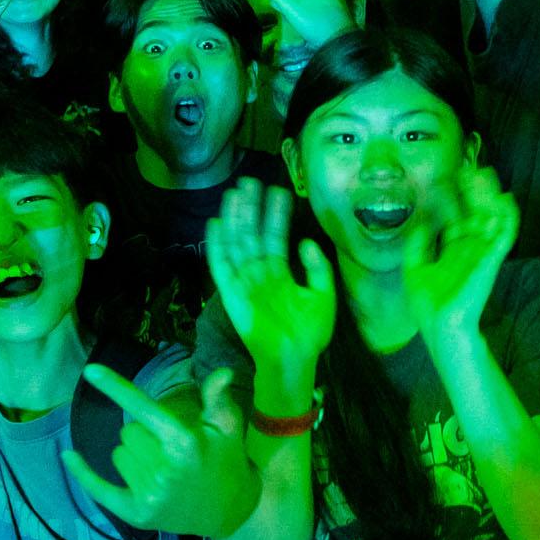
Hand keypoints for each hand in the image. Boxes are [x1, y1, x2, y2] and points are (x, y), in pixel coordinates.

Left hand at [62, 367, 214, 528]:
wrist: (230, 511)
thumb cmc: (226, 460)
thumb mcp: (228, 427)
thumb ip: (217, 398)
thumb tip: (222, 372)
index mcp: (184, 443)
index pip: (143, 408)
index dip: (116, 387)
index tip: (90, 370)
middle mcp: (164, 470)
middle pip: (128, 432)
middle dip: (144, 433)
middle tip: (169, 447)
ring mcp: (149, 494)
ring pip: (117, 454)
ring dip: (134, 455)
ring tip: (162, 467)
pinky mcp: (136, 514)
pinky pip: (99, 487)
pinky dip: (83, 472)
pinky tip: (69, 456)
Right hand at [206, 180, 338, 386]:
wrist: (294, 359)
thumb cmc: (309, 333)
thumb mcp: (323, 296)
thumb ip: (318, 268)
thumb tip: (306, 241)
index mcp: (280, 274)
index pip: (276, 237)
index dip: (276, 215)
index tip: (278, 191)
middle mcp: (259, 275)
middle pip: (252, 234)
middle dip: (251, 208)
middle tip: (250, 181)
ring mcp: (245, 283)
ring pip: (237, 243)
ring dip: (236, 218)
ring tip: (236, 192)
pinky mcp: (232, 295)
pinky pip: (221, 267)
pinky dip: (217, 246)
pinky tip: (216, 223)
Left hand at [402, 164, 518, 343]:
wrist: (441, 325)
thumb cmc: (428, 304)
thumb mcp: (414, 268)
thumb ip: (418, 244)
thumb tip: (422, 220)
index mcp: (452, 252)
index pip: (457, 219)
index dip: (455, 200)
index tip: (450, 178)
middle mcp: (469, 250)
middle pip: (475, 213)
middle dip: (474, 192)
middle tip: (470, 168)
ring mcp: (482, 253)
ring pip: (491, 218)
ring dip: (490, 196)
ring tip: (484, 173)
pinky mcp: (492, 258)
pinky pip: (505, 233)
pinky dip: (507, 215)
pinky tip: (505, 197)